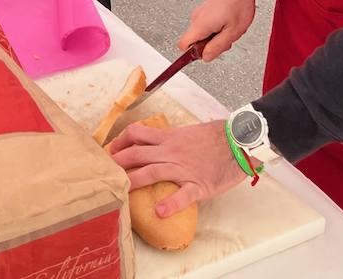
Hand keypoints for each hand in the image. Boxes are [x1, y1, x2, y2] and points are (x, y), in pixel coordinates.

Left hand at [107, 121, 246, 215]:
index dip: (119, 142)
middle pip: (136, 153)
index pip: (136, 134)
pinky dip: (171, 203)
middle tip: (103, 172)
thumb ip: (171, 138)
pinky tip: (160, 212)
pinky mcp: (198, 184)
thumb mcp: (188, 131)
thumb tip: (156, 142)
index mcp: (169, 137)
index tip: (109, 150)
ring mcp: (183, 168)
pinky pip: (183, 194)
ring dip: (133, 180)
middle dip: (117, 162)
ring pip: (152, 172)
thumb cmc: (216, 136)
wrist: (239, 140)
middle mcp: (171, 151)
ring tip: (119, 190)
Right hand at [180, 0, 257, 60]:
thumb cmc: (238, 3)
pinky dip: (217, 27)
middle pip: (195, 41)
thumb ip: (217, 47)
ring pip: (202, 33)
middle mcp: (196, 18)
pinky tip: (229, 21)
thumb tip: (206, 57)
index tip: (203, 55)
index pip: (183, 45)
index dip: (192, 54)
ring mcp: (200, 12)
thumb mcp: (232, 32)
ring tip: (229, 27)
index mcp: (200, 25)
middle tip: (226, 39)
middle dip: (210, 45)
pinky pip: (207, 25)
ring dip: (215, 35)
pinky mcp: (205, 9)